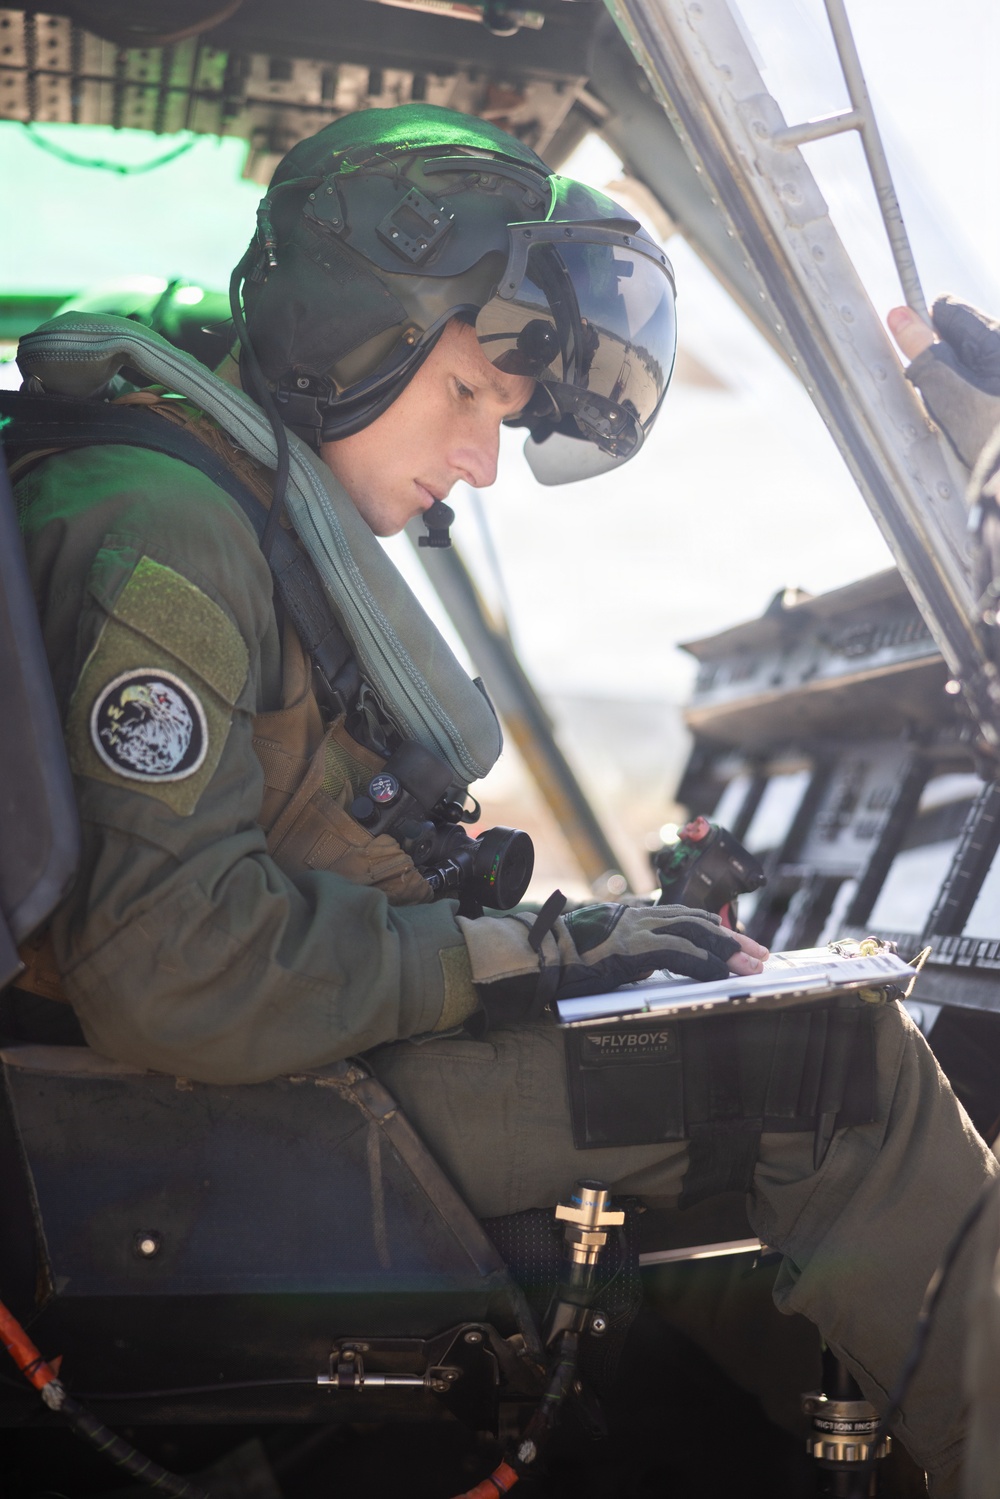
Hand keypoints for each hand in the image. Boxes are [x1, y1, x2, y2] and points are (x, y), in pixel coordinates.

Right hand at [458, 901, 768, 1028]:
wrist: (530, 955)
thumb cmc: (555, 958)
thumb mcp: (596, 951)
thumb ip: (622, 953)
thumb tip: (640, 966)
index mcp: (630, 916)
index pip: (681, 917)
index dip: (711, 929)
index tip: (735, 944)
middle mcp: (637, 916)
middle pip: (696, 922)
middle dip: (730, 939)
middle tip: (759, 954)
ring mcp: (636, 929)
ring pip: (696, 935)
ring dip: (728, 952)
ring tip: (754, 967)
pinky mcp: (634, 948)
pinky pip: (681, 955)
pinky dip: (707, 964)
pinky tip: (725, 975)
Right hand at [887, 297, 999, 466]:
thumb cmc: (989, 432)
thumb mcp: (946, 389)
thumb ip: (922, 350)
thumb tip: (899, 314)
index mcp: (994, 335)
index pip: (946, 309)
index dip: (925, 330)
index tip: (918, 356)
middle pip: (961, 336)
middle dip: (945, 359)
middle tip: (943, 395)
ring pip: (973, 361)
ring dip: (961, 381)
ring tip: (965, 414)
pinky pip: (985, 381)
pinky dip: (976, 397)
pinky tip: (979, 420)